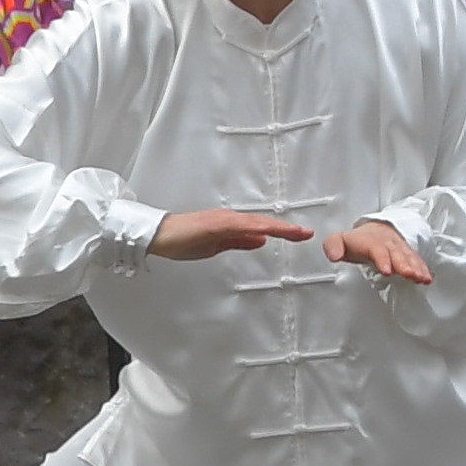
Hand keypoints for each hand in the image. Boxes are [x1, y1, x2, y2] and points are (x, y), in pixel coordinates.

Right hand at [147, 207, 315, 261]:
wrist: (159, 235)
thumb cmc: (181, 240)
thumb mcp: (216, 246)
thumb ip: (238, 242)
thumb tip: (260, 241)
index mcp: (230, 224)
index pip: (261, 228)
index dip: (282, 231)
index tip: (299, 235)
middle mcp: (230, 218)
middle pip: (264, 222)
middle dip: (287, 228)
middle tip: (307, 233)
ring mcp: (224, 219)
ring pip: (257, 222)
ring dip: (278, 226)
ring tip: (297, 232)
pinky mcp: (216, 223)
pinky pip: (242, 225)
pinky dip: (258, 227)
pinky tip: (270, 230)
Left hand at [325, 219, 432, 283]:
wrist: (376, 229)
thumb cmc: (358, 240)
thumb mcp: (339, 239)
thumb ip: (333, 246)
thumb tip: (333, 255)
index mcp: (371, 241)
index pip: (377, 249)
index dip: (383, 259)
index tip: (387, 270)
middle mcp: (387, 244)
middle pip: (397, 253)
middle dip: (404, 264)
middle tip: (410, 274)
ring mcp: (399, 249)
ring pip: (409, 257)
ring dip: (416, 267)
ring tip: (421, 278)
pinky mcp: (407, 255)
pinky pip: (416, 260)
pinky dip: (423, 269)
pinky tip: (427, 278)